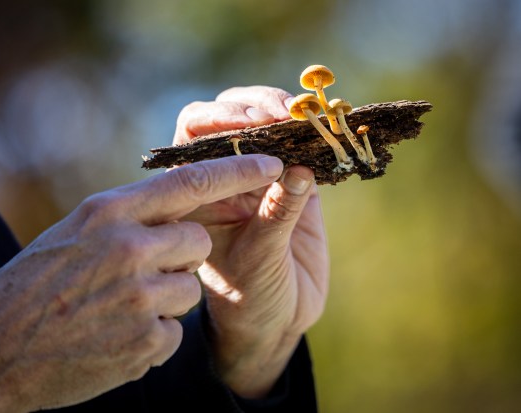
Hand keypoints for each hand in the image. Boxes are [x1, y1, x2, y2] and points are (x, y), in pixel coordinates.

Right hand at [0, 155, 283, 412]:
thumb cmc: (30, 288)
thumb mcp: (72, 235)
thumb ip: (124, 217)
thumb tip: (175, 200)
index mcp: (108, 213)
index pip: (188, 181)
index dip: (236, 170)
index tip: (271, 161)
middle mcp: (127, 248)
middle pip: (197, 240)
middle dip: (181, 257)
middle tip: (142, 272)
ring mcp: (138, 297)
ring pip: (190, 289)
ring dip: (165, 301)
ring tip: (118, 310)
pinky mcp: (145, 343)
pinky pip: (174, 331)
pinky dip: (151, 336)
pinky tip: (114, 338)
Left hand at [174, 86, 329, 397]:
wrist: (276, 318)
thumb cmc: (249, 297)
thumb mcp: (258, 261)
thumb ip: (275, 217)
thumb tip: (299, 170)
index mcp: (195, 191)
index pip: (194, 134)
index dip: (222, 121)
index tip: (256, 128)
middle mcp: (221, 174)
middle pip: (228, 115)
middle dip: (255, 106)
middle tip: (285, 114)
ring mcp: (257, 174)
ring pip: (265, 122)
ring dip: (286, 113)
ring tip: (309, 118)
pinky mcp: (292, 180)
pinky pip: (301, 145)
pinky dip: (315, 134)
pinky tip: (329, 130)